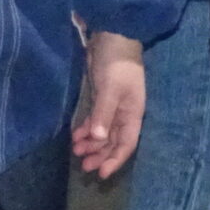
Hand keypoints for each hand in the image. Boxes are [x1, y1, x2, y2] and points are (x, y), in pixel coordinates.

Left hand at [72, 31, 145, 177]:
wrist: (113, 35)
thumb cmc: (116, 63)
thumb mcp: (110, 89)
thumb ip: (104, 114)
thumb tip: (99, 139)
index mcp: (133, 113)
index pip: (126, 144)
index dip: (115, 160)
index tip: (102, 174)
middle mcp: (125, 113)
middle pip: (114, 141)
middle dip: (100, 155)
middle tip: (83, 166)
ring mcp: (113, 105)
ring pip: (103, 132)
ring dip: (91, 143)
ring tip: (76, 151)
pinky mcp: (102, 97)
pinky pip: (96, 120)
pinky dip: (87, 129)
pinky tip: (76, 136)